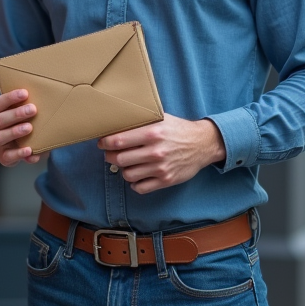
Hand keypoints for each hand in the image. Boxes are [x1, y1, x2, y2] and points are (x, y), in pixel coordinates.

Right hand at [0, 88, 41, 166]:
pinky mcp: (3, 157)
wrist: (6, 143)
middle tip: (33, 109)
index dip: (9, 98)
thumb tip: (41, 94)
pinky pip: (9, 156)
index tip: (25, 93)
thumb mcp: (13, 110)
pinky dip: (19, 153)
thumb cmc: (14, 121)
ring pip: (1, 137)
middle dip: (16, 114)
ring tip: (29, 128)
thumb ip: (21, 104)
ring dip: (15, 131)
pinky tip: (30, 150)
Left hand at [98, 114, 226, 194]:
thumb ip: (141, 120)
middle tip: (109, 153)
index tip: (102, 142)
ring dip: (123, 170)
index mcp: (152, 132)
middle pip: (119, 159)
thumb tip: (116, 119)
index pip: (118, 140)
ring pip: (128, 174)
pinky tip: (137, 175)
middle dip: (109, 157)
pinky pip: (140, 187)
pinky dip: (135, 183)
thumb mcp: (161, 118)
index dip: (105, 143)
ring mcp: (160, 168)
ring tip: (125, 163)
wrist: (202, 144)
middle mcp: (155, 151)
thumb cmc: (178, 129)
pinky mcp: (165, 180)